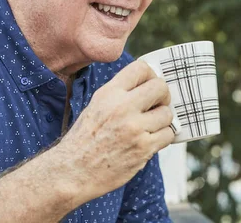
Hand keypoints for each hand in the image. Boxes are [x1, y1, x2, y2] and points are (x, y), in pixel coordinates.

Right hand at [56, 60, 174, 201]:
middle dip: (163, 96)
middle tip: (158, 104)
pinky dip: (162, 137)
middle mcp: (122, 107)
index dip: (151, 74)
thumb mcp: (96, 106)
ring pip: (167, 113)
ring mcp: (134, 128)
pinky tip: (151, 139)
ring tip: (151, 126)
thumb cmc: (84, 139)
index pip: (141, 68)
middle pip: (160, 87)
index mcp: (109, 93)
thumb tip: (147, 85)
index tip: (151, 84)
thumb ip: (119, 94)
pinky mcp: (143, 148)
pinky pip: (168, 134)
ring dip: (163, 120)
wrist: (73, 170)